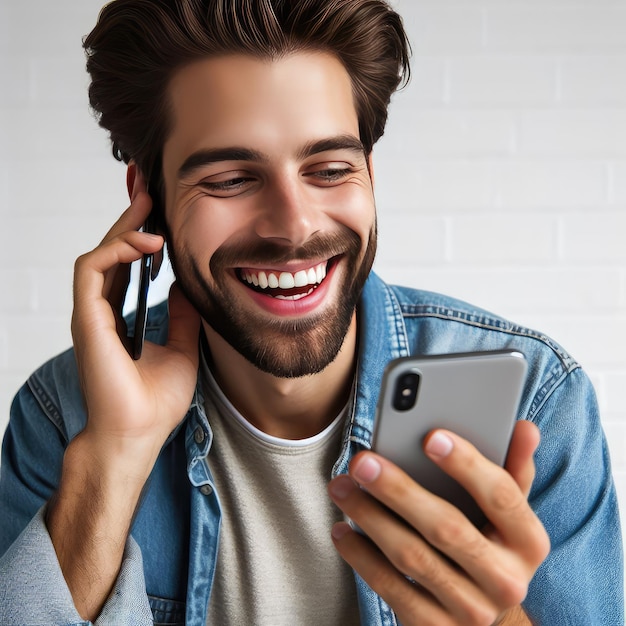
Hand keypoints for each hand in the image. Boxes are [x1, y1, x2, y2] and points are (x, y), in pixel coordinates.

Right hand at [71, 168, 200, 473]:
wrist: (138, 434)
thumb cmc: (156, 400)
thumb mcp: (184, 346)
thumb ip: (183, 313)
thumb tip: (189, 284)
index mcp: (123, 315)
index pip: (129, 263)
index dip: (142, 234)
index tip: (162, 211)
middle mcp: (104, 310)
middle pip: (114, 251)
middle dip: (132, 218)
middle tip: (150, 189)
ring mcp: (92, 313)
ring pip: (100, 253)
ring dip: (125, 226)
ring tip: (151, 206)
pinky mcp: (86, 318)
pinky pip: (92, 269)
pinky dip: (116, 249)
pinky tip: (146, 242)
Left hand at [328, 421, 549, 625]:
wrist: (483, 617)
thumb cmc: (490, 544)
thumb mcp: (507, 512)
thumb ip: (512, 469)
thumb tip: (523, 426)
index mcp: (529, 542)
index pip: (502, 496)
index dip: (467, 464)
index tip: (430, 436)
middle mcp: (507, 580)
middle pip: (448, 528)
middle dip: (399, 490)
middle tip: (362, 462)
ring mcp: (471, 610)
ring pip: (412, 557)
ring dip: (370, 517)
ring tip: (341, 487)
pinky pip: (392, 589)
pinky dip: (362, 558)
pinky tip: (342, 530)